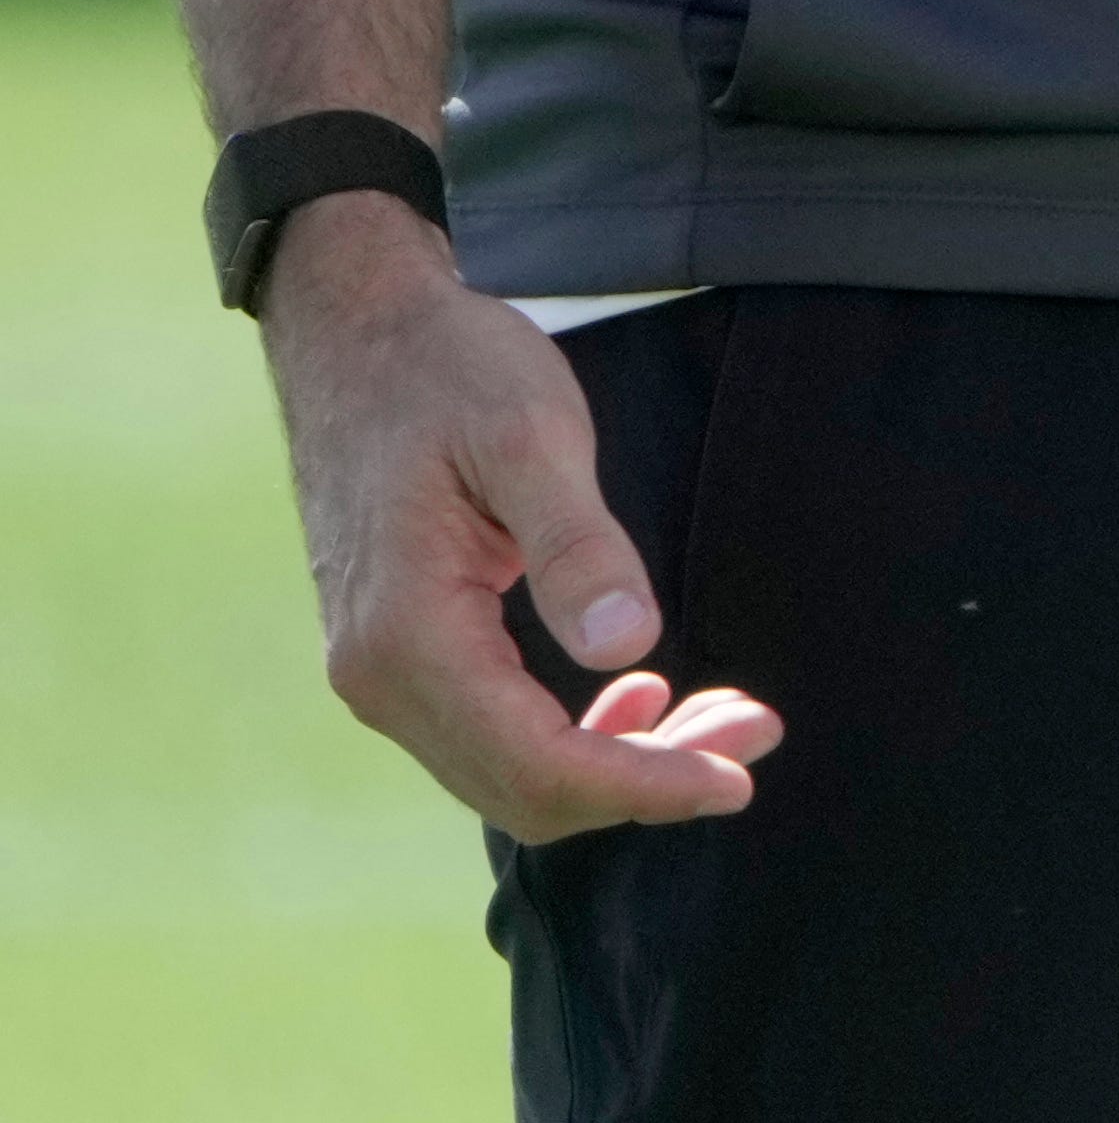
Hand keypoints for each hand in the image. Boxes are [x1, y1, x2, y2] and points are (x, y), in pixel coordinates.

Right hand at [259, 195, 779, 840]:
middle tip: (757, 738)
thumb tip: (629, 649)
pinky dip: (570, 735)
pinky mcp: (401, 651)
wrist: (358, 333)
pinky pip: (489, 732)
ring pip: (508, 770)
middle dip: (646, 782)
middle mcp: (380, 680)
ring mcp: (382, 672)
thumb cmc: (448, 370)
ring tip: (721, 719)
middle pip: (525, 788)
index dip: (643, 786)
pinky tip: (638, 695)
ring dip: (617, 762)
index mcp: (408, 638)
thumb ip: (576, 546)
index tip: (740, 777)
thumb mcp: (529, 435)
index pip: (536, 765)